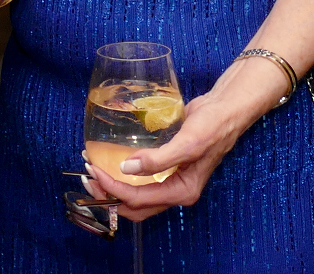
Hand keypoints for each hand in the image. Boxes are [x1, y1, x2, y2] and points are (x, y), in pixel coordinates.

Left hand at [82, 64, 275, 221]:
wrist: (225, 109)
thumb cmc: (211, 126)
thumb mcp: (188, 143)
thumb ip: (159, 159)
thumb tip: (127, 168)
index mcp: (182, 192)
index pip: (138, 200)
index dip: (113, 188)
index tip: (95, 171)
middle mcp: (175, 191)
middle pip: (135, 205)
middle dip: (109, 196)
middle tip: (88, 177)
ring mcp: (170, 180)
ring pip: (135, 195)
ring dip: (113, 187)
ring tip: (93, 171)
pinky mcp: (166, 168)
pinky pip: (140, 180)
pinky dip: (122, 175)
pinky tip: (109, 162)